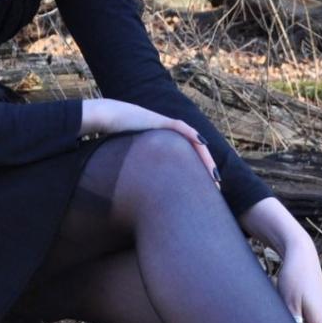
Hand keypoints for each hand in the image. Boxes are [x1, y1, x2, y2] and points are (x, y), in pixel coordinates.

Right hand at [81, 98, 220, 187]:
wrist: (104, 120)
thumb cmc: (111, 143)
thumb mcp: (129, 165)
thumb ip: (137, 178)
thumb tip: (135, 202)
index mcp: (163, 151)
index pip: (186, 163)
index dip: (196, 176)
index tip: (204, 193)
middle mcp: (168, 139)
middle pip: (194, 154)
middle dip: (206, 170)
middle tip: (217, 188)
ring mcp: (165, 128)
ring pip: (193, 142)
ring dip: (204, 158)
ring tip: (214, 174)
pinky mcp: (160, 121)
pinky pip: (181, 128)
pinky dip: (193, 135)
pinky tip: (202, 142)